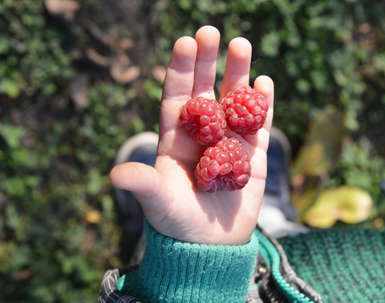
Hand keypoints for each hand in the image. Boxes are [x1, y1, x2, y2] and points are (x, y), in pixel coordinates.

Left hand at [110, 26, 273, 244]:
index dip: (181, 70)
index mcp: (176, 138)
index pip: (178, 97)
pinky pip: (259, 125)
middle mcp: (202, 134)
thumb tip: (116, 174)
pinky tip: (264, 83)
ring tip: (241, 44)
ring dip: (237, 74)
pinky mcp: (252, 156)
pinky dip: (262, 105)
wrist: (209, 245)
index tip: (185, 43)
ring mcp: (229, 142)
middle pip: (205, 90)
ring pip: (233, 101)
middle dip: (207, 62)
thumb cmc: (177, 223)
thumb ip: (143, 185)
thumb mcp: (159, 203)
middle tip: (211, 30)